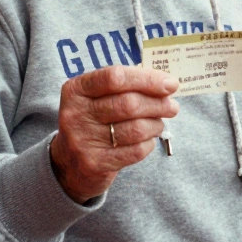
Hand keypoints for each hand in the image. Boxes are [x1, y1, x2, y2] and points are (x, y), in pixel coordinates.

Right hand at [50, 66, 180, 203]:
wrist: (69, 164)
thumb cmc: (94, 121)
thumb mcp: (97, 98)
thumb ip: (126, 86)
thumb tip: (166, 83)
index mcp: (76, 89)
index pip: (115, 77)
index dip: (147, 79)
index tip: (170, 84)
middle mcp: (75, 113)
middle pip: (128, 104)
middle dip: (158, 104)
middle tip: (172, 106)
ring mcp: (83, 140)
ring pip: (135, 128)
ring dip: (156, 124)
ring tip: (159, 123)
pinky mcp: (94, 163)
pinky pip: (135, 151)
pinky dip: (148, 144)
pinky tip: (148, 140)